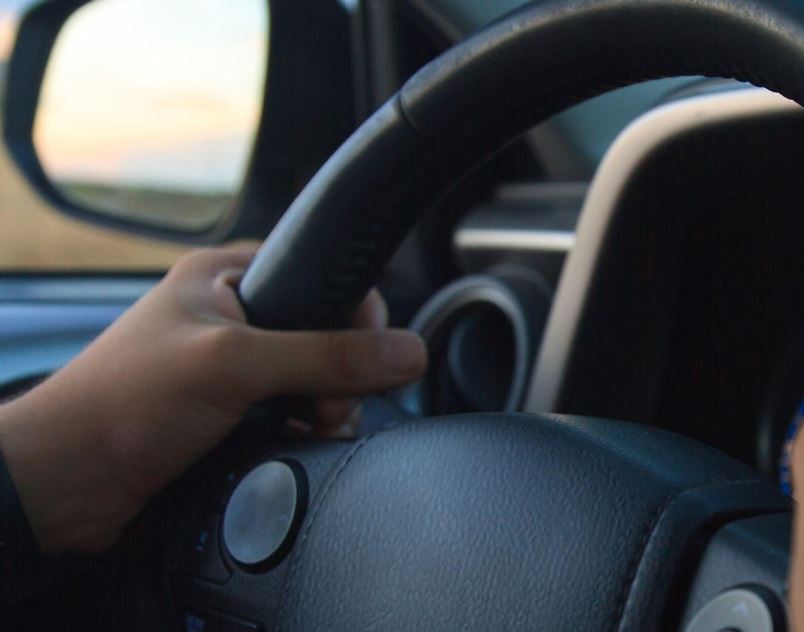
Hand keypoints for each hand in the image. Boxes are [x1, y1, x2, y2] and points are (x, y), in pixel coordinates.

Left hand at [0, 245, 426, 552]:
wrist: (65, 484)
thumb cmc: (121, 405)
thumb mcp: (235, 366)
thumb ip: (326, 356)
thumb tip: (407, 351)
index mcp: (224, 275)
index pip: (322, 274)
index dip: (356, 314)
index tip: (368, 354)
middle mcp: (230, 314)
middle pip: (326, 332)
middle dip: (343, 374)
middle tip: (330, 403)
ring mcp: (229, 366)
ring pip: (313, 377)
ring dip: (326, 406)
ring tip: (312, 425)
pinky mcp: (228, 411)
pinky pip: (293, 411)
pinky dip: (304, 428)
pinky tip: (297, 440)